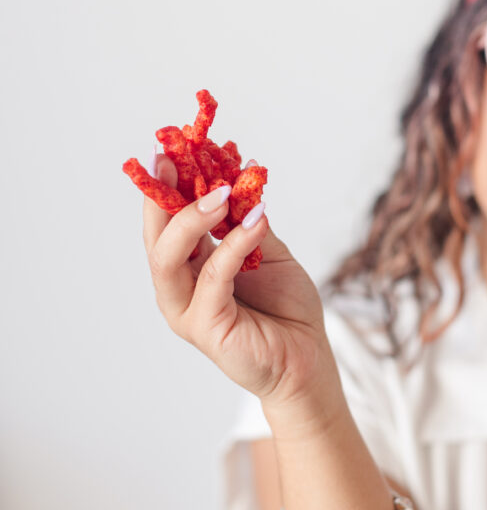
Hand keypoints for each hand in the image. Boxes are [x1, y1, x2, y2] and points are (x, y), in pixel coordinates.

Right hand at [142, 153, 331, 408]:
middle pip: (155, 239)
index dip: (164, 188)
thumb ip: (247, 222)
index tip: (168, 150)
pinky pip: (213, 278)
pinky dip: (234, 245)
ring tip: (222, 190)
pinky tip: (257, 221)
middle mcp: (179, 290)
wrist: (308, 360)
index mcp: (189, 269)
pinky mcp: (207, 328)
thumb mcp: (268, 253)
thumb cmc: (287, 309)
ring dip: (192, 218)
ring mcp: (188, 311)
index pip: (166, 224)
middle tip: (175, 160)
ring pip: (169, 258)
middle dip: (162, 197)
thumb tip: (241, 178)